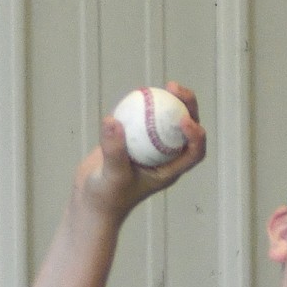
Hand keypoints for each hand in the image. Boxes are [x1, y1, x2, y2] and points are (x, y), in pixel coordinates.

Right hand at [75, 81, 207, 220]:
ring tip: (166, 85)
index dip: (196, 135)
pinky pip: (144, 118)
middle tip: (176, 90)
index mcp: (169, 171)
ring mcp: (151, 147)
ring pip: (167, 121)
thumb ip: (114, 151)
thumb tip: (114, 120)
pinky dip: (144, 105)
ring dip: (170, 102)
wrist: (90, 201)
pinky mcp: (135, 139)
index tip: (184, 120)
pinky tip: (139, 91)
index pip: (194, 153)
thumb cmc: (106, 197)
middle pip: (186, 130)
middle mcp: (165, 157)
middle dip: (188, 107)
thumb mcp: (111, 176)